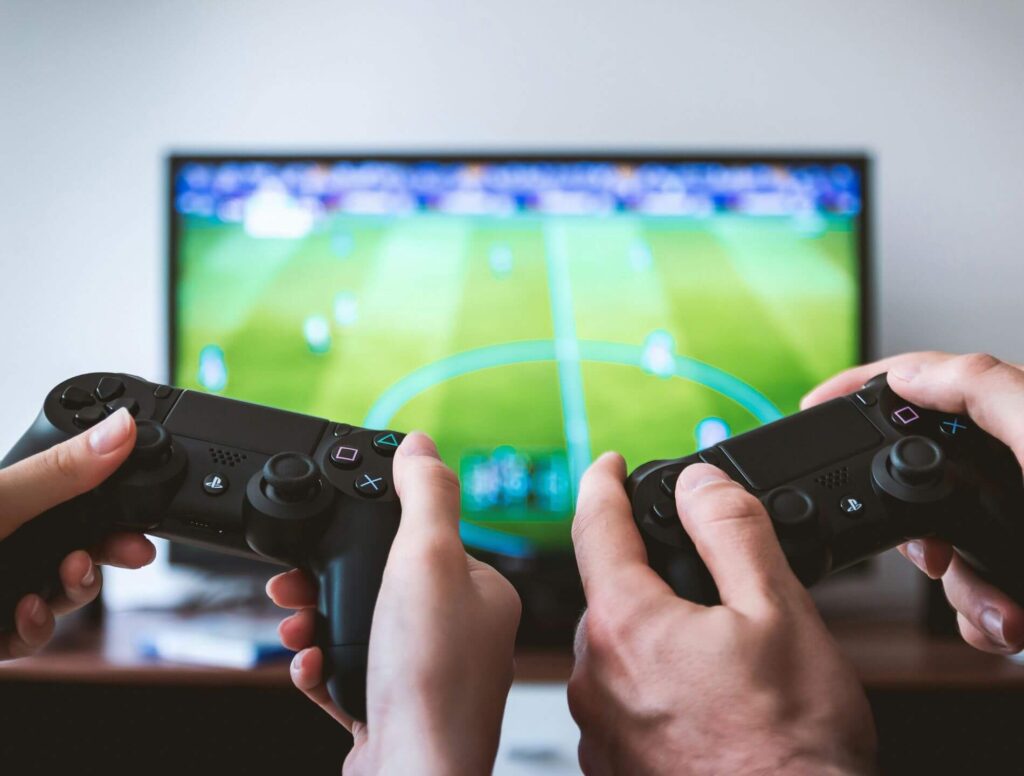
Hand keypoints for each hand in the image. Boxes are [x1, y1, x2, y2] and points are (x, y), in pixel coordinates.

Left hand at [0, 408, 155, 658]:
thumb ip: (59, 471)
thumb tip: (120, 428)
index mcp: (5, 498)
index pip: (74, 491)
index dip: (113, 502)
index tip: (141, 512)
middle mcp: (3, 538)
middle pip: (77, 543)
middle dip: (104, 551)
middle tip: (129, 552)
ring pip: (63, 592)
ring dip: (75, 590)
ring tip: (63, 582)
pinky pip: (34, 633)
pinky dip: (38, 627)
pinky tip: (25, 615)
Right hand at [266, 432, 520, 775]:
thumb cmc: (429, 678)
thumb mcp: (426, 559)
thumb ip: (425, 495)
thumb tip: (422, 444)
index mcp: (480, 592)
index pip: (424, 538)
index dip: (372, 529)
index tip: (330, 527)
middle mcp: (460, 633)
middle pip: (383, 584)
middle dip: (330, 579)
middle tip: (292, 583)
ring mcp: (427, 677)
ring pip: (361, 628)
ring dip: (318, 622)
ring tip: (295, 626)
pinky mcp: (395, 713)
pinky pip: (349, 674)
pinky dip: (322, 667)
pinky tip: (311, 667)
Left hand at [569, 454, 875, 774]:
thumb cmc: (790, 748)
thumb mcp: (779, 613)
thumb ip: (732, 532)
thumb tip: (699, 484)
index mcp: (625, 625)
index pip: (595, 526)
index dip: (603, 482)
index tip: (609, 463)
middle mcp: (594, 675)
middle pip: (610, 590)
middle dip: (648, 571)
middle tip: (708, 582)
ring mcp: (599, 725)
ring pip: (618, 645)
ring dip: (655, 631)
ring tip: (720, 654)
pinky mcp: (612, 763)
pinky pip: (622, 696)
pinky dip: (653, 680)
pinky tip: (702, 699)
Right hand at [802, 351, 1023, 653]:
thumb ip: (985, 390)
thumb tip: (909, 372)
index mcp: (1021, 426)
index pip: (928, 384)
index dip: (866, 387)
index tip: (816, 406)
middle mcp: (1018, 470)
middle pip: (924, 472)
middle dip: (915, 523)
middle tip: (925, 549)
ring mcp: (1021, 526)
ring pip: (943, 545)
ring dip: (960, 587)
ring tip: (1002, 611)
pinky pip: (974, 592)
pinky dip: (982, 617)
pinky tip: (1012, 626)